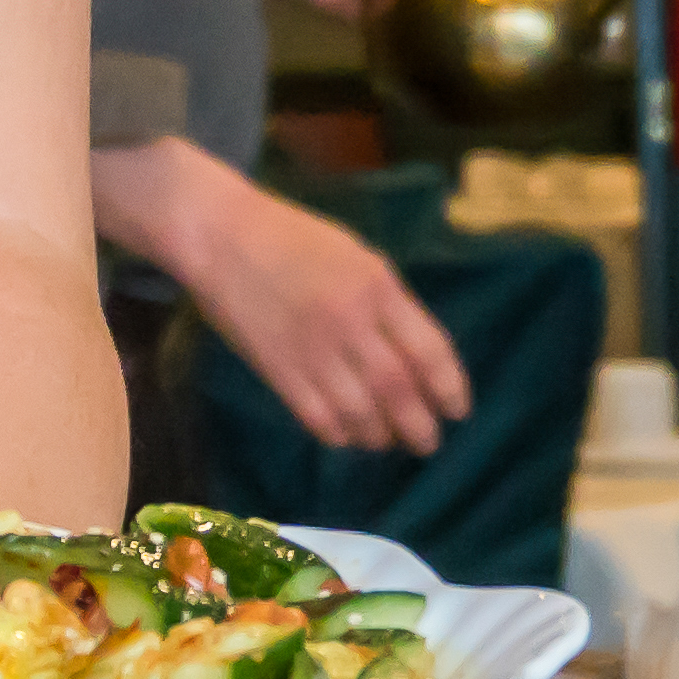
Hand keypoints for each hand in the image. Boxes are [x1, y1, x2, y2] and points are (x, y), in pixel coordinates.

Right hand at [171, 176, 469, 456]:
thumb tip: (415, 354)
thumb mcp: (357, 256)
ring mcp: (313, 349)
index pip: (429, 350)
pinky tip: (347, 435)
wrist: (221, 236)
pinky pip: (319, 418)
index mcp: (377, 286)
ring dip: (380, 435)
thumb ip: (388, 302)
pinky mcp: (278, 370)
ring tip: (386, 440)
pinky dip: (340, 434)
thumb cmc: (293, 238)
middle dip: (420, 425)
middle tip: (428, 442)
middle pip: (399, 390)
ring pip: (361, 413)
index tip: (458, 410)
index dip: (449, 388)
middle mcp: (351, 322)